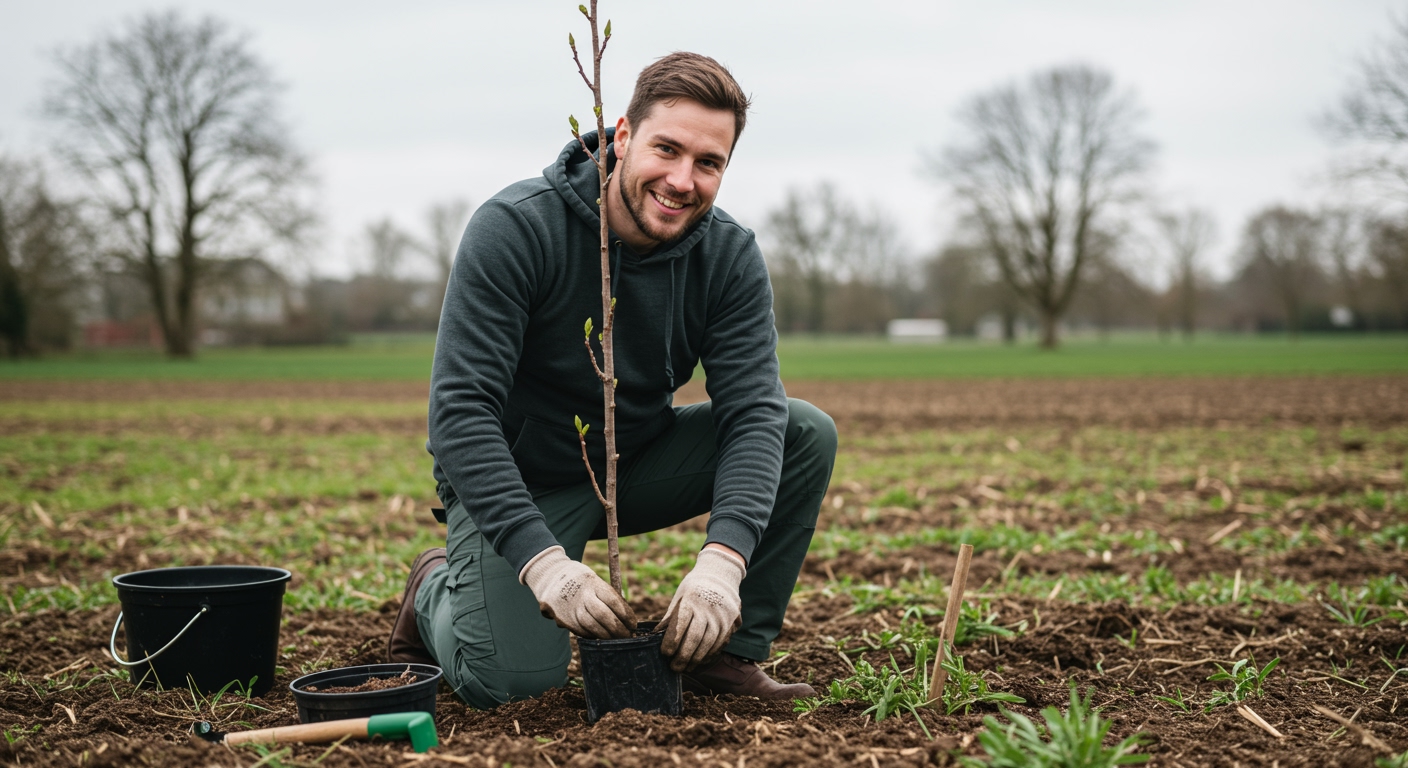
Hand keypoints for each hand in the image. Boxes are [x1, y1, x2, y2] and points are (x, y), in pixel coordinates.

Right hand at [519, 546, 635, 638]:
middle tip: (627, 636)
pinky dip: (592, 635)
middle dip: (618, 629)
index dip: (626, 615)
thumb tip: (625, 617)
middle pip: (603, 615)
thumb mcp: (593, 579)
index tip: (634, 624)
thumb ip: (606, 596)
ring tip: (615, 640)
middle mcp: (582, 595)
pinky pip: (580, 630)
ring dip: (606, 635)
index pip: (613, 601)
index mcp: (592, 583)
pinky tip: (600, 637)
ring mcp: (571, 607)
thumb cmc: (579, 579)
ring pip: (591, 626)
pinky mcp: (563, 617)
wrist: (549, 575)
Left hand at [659, 546, 745, 671]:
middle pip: (695, 637)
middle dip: (683, 656)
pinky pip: (720, 642)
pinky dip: (709, 654)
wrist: (720, 575)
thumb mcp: (679, 598)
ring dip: (696, 659)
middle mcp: (708, 607)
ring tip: (686, 668)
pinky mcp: (731, 622)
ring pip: (709, 643)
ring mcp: (721, 615)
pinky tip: (700, 660)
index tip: (665, 654)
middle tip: (674, 668)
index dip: (672, 641)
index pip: (680, 623)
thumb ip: (670, 618)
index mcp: (691, 599)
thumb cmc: (693, 589)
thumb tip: (655, 638)